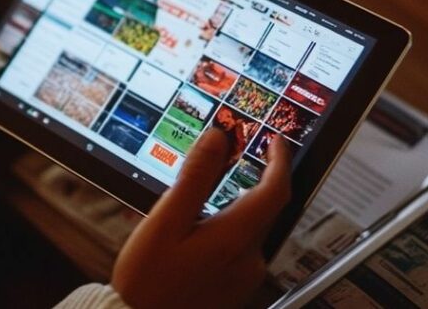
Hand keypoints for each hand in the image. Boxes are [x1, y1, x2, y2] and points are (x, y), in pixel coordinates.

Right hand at [111, 129, 291, 308]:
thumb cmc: (149, 282)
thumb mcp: (164, 222)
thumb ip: (195, 178)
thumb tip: (217, 139)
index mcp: (235, 238)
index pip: (275, 190)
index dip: (278, 161)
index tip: (275, 141)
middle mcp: (249, 259)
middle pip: (261, 208)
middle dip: (246, 182)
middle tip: (222, 162)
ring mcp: (245, 278)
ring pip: (247, 229)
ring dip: (228, 210)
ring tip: (189, 210)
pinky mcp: (236, 289)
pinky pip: (238, 250)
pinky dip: (222, 233)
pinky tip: (192, 238)